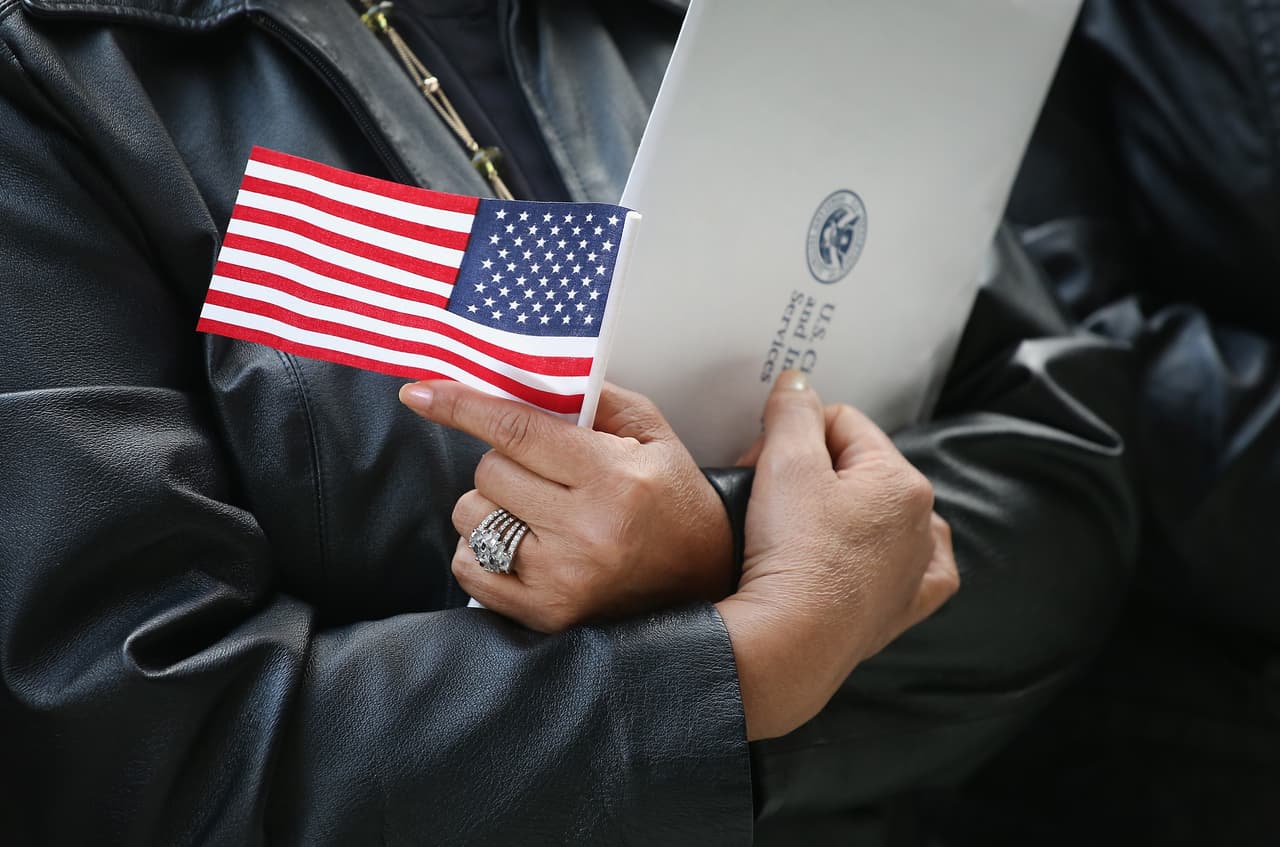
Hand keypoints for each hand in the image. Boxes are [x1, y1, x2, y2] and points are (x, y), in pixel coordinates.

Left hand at [399, 380, 733, 630]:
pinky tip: (522, 545)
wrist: (707, 580)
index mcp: (613, 478)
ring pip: (472, 518)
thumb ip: (593, 398)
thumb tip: (521, 375)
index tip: (419, 393)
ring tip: (537, 512)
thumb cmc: (674, 498)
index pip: (517, 430)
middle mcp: (586, 531)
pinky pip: (469, 568)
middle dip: (503, 462)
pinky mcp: (545, 615)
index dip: (462, 406)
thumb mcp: (652, 434)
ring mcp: (562, 579)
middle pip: (488, 472)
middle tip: (541, 472)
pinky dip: (482, 550)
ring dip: (490, 506)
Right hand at [716, 371, 958, 739]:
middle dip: (812, 471)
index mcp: (902, 480)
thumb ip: (793, 411)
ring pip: (884, 517)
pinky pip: (912, 574)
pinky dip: (893, 562)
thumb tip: (797, 382)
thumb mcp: (786, 462)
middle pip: (858, 468)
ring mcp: (914, 572)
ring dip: (847, 511)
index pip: (840, 423)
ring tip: (805, 527)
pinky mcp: (899, 611)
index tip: (758, 461)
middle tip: (768, 495)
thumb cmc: (795, 553)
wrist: (792, 642)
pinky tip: (875, 560)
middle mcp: (921, 524)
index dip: (791, 434)